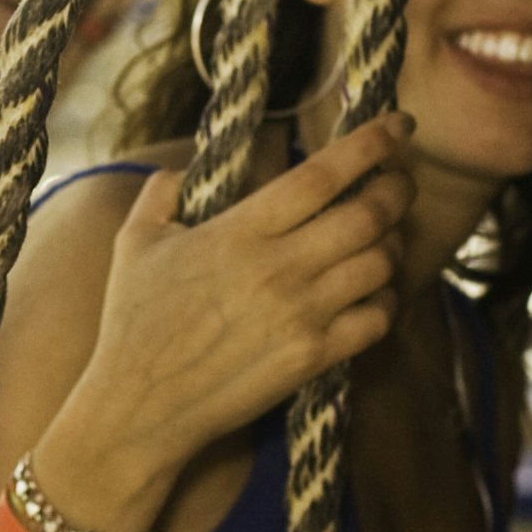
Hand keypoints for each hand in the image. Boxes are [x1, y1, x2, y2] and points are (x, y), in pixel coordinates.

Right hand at [44, 115, 410, 494]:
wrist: (139, 408)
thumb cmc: (132, 324)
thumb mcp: (132, 244)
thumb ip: (161, 194)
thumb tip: (180, 171)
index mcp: (238, 230)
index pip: (321, 174)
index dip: (370, 144)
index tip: (397, 124)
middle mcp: (277, 268)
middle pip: (369, 215)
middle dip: (397, 191)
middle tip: (399, 182)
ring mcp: (301, 315)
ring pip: (381, 264)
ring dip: (393, 245)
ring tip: (386, 238)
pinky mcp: (312, 358)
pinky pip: (378, 319)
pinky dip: (388, 300)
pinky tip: (375, 293)